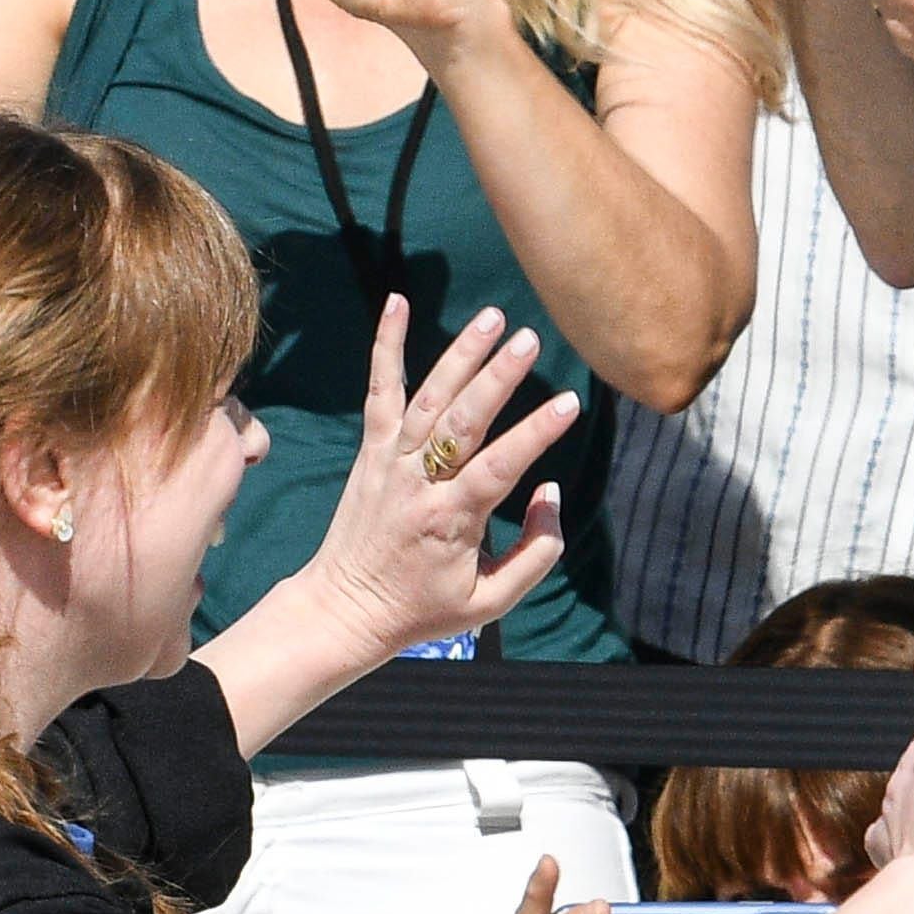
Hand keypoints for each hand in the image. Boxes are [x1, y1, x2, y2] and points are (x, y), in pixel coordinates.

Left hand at [292, 294, 579, 660]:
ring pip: (427, 399)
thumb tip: (552, 492)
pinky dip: (385, 346)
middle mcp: (417, 484)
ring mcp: (389, 462)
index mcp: (450, 521)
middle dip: (497, 378)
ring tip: (494, 317)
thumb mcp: (490, 603)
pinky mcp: (370, 451)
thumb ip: (536, 553)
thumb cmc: (422, 610)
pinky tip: (398, 303)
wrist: (344, 609)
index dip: (534, 435)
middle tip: (529, 339)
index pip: (498, 467)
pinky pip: (379, 392)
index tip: (569, 403)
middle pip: (461, 421)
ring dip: (460, 354)